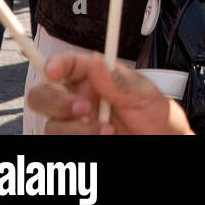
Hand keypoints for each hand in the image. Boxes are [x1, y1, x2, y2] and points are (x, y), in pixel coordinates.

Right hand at [29, 51, 192, 135]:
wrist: (161, 143)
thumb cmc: (155, 117)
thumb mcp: (143, 94)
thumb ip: (117, 81)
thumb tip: (96, 60)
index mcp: (95, 79)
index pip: (68, 65)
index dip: (56, 64)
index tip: (53, 70)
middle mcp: (80, 101)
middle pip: (43, 96)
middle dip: (56, 102)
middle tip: (82, 109)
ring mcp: (76, 126)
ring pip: (52, 126)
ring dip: (76, 130)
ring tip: (107, 131)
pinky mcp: (76, 144)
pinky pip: (61, 145)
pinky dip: (79, 142)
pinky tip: (103, 139)